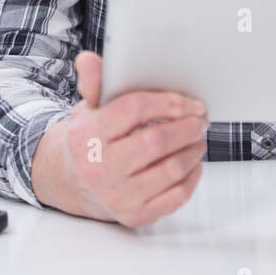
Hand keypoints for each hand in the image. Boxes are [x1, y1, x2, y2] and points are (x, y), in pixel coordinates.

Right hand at [30, 50, 209, 226]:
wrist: (74, 182)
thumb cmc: (91, 139)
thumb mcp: (88, 108)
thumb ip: (95, 82)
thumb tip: (89, 59)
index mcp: (87, 136)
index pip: (135, 110)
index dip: (169, 102)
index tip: (191, 102)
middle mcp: (99, 169)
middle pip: (156, 142)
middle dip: (187, 127)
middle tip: (201, 120)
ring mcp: (117, 196)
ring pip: (171, 169)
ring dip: (193, 149)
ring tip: (197, 138)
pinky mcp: (135, 215)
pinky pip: (176, 196)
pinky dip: (192, 176)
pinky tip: (191, 163)